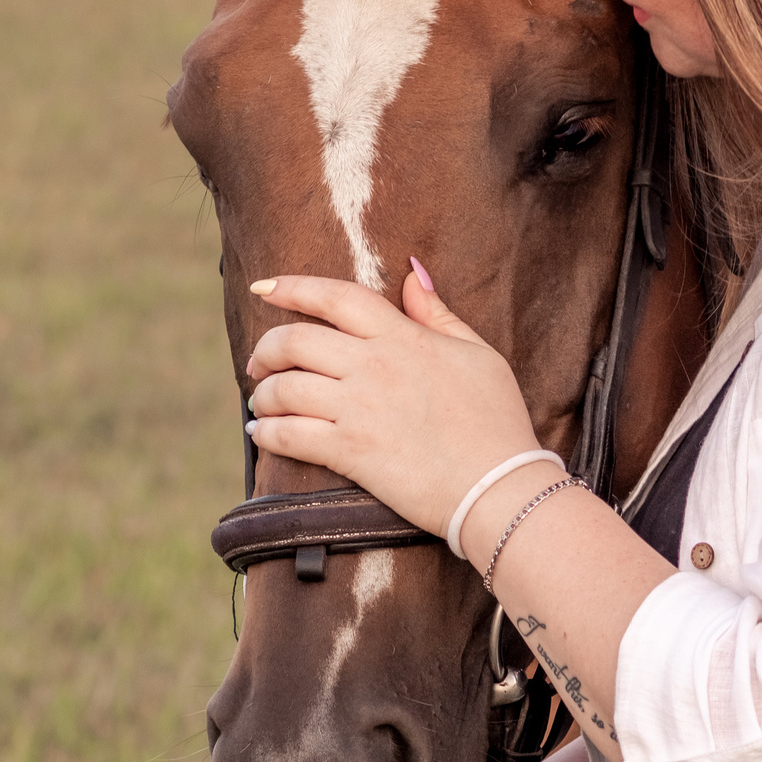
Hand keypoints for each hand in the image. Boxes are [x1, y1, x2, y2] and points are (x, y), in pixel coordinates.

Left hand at [245, 263, 544, 537]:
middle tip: (260, 362)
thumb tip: (412, 275)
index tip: (264, 288)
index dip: (293, 287)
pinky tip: (262, 434)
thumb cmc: (498, 421)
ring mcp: (359, 409)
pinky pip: (289, 435)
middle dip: (267, 348)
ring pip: (285, 388)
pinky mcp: (351, 452)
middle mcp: (374, 365)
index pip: (336, 297)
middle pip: (296, 340)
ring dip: (264, 394)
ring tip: (262, 402)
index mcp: (404, 337)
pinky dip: (267, 433)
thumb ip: (438, 315)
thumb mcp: (478, 354)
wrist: (500, 487)